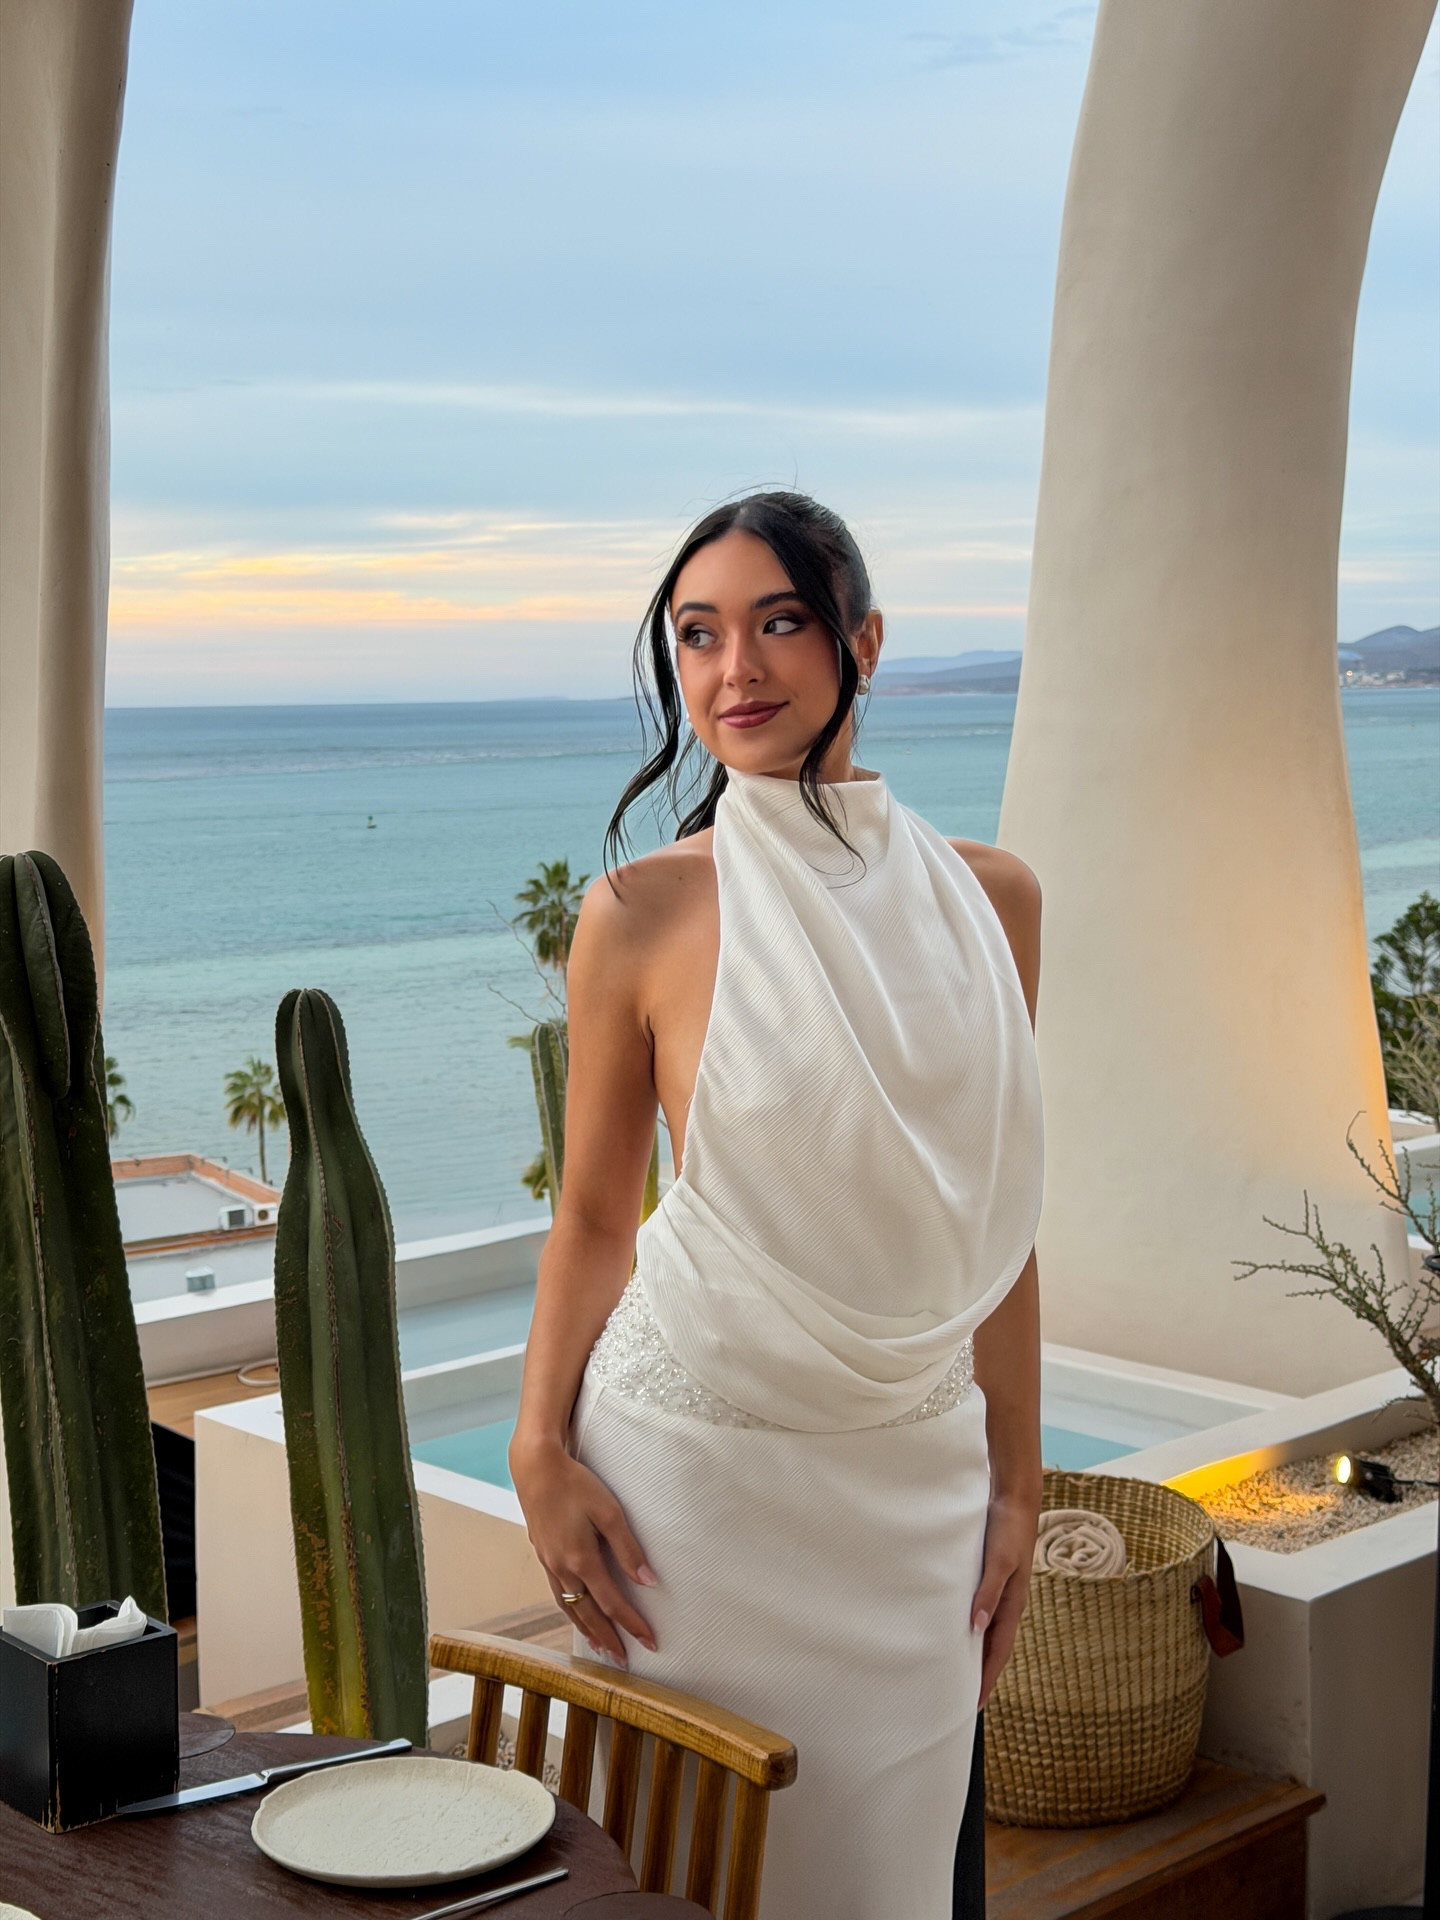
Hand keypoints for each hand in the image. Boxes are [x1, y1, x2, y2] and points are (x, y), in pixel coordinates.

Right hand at [510, 1436, 656, 1664]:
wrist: (535, 1468)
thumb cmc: (575, 1484)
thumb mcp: (609, 1511)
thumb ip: (628, 1548)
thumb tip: (649, 1580)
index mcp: (581, 1560)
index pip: (613, 1603)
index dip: (633, 1624)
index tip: (650, 1642)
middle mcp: (562, 1569)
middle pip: (588, 1616)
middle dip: (609, 1640)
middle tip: (625, 1662)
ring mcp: (549, 1564)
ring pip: (569, 1608)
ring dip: (587, 1631)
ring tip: (601, 1648)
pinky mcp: (543, 1555)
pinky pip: (557, 1594)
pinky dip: (570, 1611)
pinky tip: (576, 1612)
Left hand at [971, 1491, 1037, 1708]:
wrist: (1015, 1498)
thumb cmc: (1009, 1528)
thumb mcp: (999, 1561)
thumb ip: (989, 1592)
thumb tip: (977, 1627)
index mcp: (1014, 1604)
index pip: (999, 1652)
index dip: (987, 1678)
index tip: (975, 1704)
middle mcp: (1009, 1603)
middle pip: (994, 1647)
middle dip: (982, 1673)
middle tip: (964, 1698)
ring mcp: (1001, 1591)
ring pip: (988, 1630)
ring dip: (976, 1652)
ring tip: (958, 1671)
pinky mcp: (991, 1577)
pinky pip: (982, 1611)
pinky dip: (972, 1626)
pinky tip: (958, 1628)